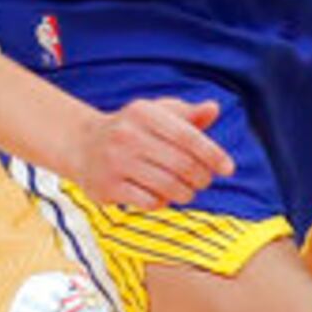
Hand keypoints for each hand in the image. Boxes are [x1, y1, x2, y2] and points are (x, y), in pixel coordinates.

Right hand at [73, 94, 234, 212]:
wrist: (82, 145)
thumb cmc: (133, 128)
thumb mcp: (158, 113)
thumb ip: (188, 114)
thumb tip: (214, 109)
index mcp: (144, 113)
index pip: (188, 136)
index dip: (213, 154)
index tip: (229, 169)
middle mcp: (127, 135)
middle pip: (181, 164)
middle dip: (202, 177)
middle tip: (205, 181)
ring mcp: (114, 162)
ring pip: (167, 186)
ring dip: (186, 193)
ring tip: (189, 191)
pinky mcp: (105, 187)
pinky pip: (148, 201)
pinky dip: (163, 202)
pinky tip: (163, 196)